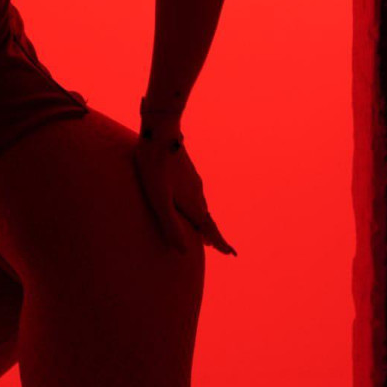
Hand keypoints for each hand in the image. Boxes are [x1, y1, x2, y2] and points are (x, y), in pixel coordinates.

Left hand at [132, 131, 236, 255]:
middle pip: (206, 218)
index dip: (219, 242)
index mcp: (192, 202)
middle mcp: (196, 192)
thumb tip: (184, 252)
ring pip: (201, 205)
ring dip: (204, 220)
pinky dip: (196, 206)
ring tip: (203, 230)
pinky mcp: (186, 170)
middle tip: (220, 247)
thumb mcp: (158, 198)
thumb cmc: (155, 166)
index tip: (231, 253)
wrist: (161, 133)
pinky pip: (195, 194)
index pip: (209, 228)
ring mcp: (192, 180)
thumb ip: (170, 224)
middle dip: (212, 234)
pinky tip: (188, 201)